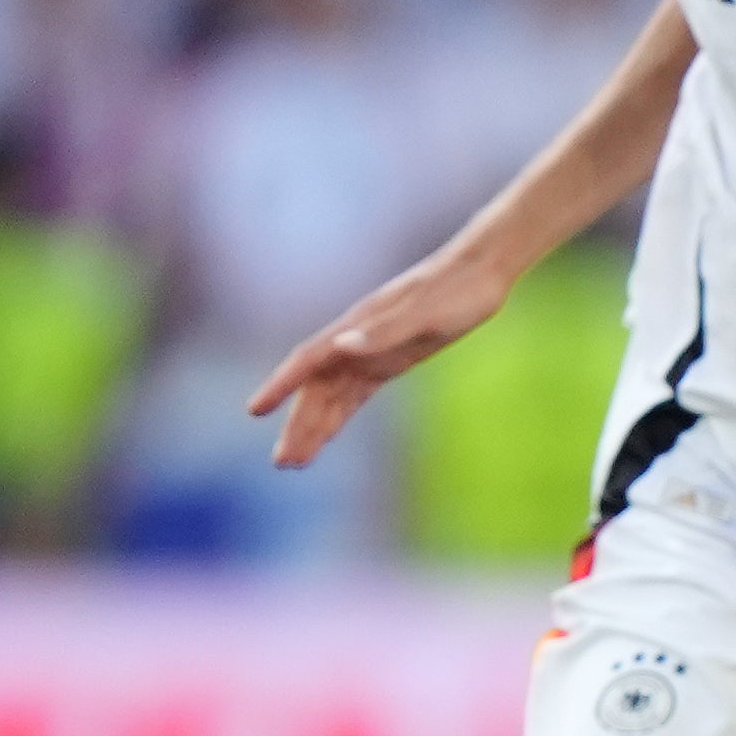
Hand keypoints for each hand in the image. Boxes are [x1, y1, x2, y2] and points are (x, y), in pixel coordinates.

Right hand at [249, 253, 510, 468]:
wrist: (480, 272)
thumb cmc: (455, 292)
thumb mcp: (425, 315)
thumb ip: (384, 332)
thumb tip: (343, 344)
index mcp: (357, 326)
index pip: (308, 360)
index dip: (281, 385)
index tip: (256, 410)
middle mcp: (356, 339)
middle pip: (317, 388)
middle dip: (298, 423)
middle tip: (284, 462)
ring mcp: (371, 350)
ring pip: (332, 395)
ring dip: (314, 426)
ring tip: (296, 461)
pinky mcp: (390, 360)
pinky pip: (354, 393)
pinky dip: (338, 415)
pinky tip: (326, 435)